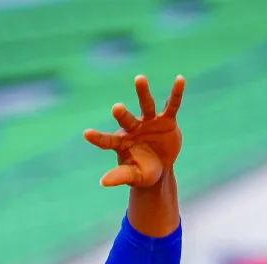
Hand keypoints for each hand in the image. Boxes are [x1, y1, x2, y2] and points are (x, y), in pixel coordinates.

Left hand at [84, 74, 183, 188]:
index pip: (107, 141)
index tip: (86, 134)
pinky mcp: (166, 120)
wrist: (161, 168)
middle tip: (116, 108)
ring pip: (146, 105)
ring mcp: (149, 122)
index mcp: (122, 143)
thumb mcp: (134, 177)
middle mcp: (133, 129)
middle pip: (126, 119)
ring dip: (142, 92)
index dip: (98, 138)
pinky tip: (180, 80)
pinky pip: (171, 105)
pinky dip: (176, 93)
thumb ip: (120, 176)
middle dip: (122, 114)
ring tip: (139, 78)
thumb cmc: (143, 173)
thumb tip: (103, 182)